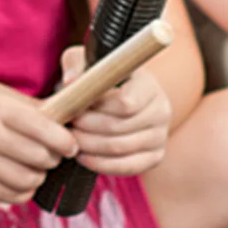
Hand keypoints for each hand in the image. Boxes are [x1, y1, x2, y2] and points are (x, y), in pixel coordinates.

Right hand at [0, 77, 77, 203]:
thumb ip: (30, 108)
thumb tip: (69, 120)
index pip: (46, 131)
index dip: (66, 142)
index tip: (69, 144)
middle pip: (41, 159)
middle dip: (52, 158)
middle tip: (48, 151)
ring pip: (29, 181)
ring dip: (38, 175)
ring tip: (32, 164)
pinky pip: (11, 196)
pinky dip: (22, 190)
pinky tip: (17, 176)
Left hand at [60, 44, 171, 175]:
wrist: (122, 93)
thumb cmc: (102, 74)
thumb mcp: (88, 60)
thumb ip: (76, 65)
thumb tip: (70, 81)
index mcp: (148, 85)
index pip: (126, 103)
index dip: (97, 107)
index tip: (75, 105)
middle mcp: (161, 111)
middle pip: (120, 127)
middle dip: (87, 127)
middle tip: (67, 124)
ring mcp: (160, 137)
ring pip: (121, 148)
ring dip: (90, 146)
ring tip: (70, 138)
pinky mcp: (155, 157)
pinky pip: (127, 167)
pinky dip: (101, 164)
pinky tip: (82, 156)